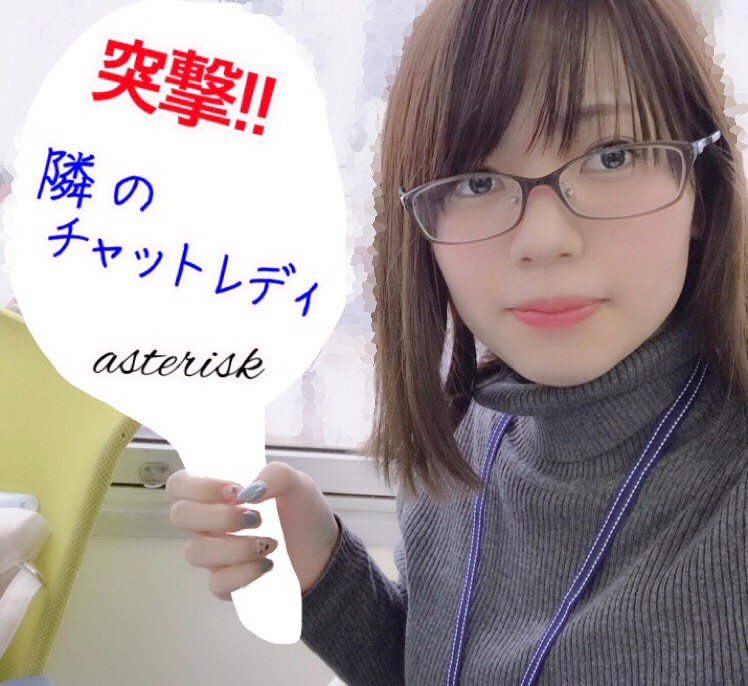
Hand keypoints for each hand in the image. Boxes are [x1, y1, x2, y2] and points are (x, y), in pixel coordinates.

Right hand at [166, 461, 340, 599]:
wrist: (323, 552)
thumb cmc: (302, 513)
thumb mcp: (297, 483)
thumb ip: (275, 475)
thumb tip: (249, 491)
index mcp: (219, 494)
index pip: (179, 485)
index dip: (198, 486)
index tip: (234, 490)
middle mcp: (210, 522)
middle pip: (179, 516)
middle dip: (217, 516)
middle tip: (254, 517)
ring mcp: (215, 554)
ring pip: (194, 552)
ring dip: (234, 547)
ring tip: (268, 543)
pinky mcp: (226, 583)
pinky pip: (216, 583)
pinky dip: (244, 573)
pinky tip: (267, 564)